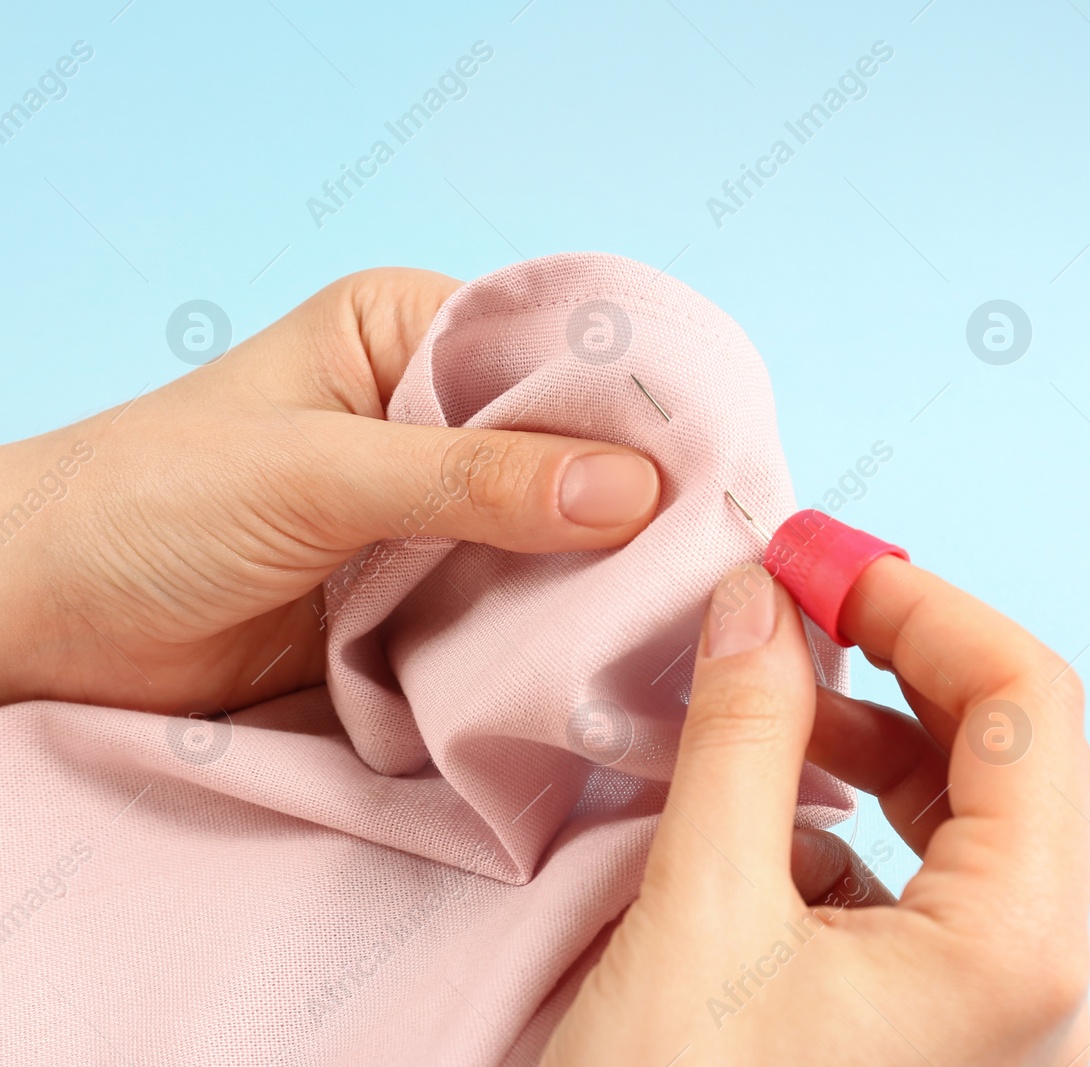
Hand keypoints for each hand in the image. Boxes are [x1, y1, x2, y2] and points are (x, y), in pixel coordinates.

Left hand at [0, 269, 660, 711]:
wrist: (40, 625)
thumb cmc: (147, 506)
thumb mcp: (319, 474)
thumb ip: (473, 482)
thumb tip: (631, 490)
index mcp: (407, 334)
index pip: (554, 354)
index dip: (634, 407)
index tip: (717, 467)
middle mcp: (432, 417)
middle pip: (567, 452)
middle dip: (627, 504)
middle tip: (713, 555)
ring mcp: (430, 515)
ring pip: (548, 538)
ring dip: (593, 579)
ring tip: (677, 613)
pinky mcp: (418, 600)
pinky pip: (507, 610)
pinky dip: (547, 635)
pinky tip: (604, 656)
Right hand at [542, 557, 1089, 1065]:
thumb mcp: (699, 919)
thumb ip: (744, 737)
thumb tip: (763, 602)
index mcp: (1018, 949)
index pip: (1026, 704)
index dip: (921, 606)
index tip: (815, 556)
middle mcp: (1037, 986)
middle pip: (1006, 755)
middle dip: (895, 664)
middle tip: (785, 605)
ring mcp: (996, 1018)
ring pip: (964, 823)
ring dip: (865, 742)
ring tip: (760, 705)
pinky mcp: (941, 1040)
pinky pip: (922, 891)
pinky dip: (848, 827)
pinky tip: (760, 821)